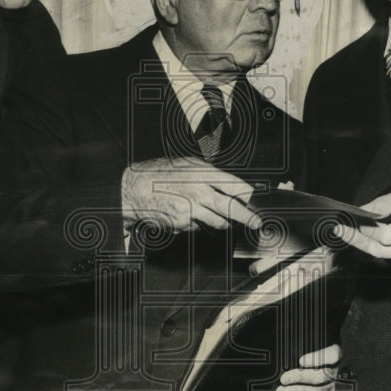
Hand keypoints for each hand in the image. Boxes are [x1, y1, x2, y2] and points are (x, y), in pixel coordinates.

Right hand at [121, 157, 262, 232]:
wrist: (134, 189)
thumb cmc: (159, 173)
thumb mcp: (187, 164)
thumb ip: (209, 174)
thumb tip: (230, 186)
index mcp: (201, 174)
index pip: (233, 185)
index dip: (247, 193)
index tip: (252, 197)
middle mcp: (198, 193)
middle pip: (231, 208)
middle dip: (247, 217)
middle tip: (256, 222)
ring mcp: (190, 211)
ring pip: (218, 222)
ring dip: (222, 220)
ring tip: (212, 211)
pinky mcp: (182, 224)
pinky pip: (198, 226)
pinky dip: (196, 221)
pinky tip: (184, 211)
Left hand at [276, 344, 341, 390]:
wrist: (325, 368)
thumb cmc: (316, 356)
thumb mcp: (315, 346)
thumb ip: (306, 349)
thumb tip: (291, 357)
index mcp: (336, 355)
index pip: (333, 355)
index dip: (317, 359)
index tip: (301, 360)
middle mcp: (338, 372)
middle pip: (322, 376)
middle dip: (300, 378)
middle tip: (285, 379)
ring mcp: (333, 388)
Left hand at [336, 185, 390, 268]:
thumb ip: (385, 203)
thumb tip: (362, 211)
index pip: (385, 235)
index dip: (364, 229)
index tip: (346, 222)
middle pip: (379, 249)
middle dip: (358, 238)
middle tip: (341, 229)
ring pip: (380, 256)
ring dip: (365, 243)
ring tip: (354, 231)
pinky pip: (387, 260)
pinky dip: (378, 249)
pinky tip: (375, 239)